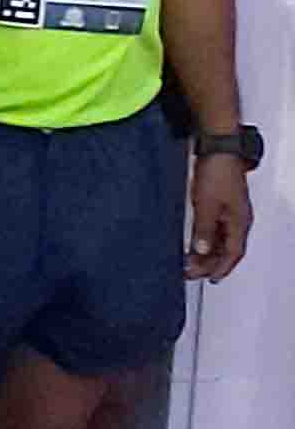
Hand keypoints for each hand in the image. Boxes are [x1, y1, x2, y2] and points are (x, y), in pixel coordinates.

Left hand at [191, 153, 254, 281]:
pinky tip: (195, 243)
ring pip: (221, 239)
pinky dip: (206, 238)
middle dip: (211, 263)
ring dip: (207, 252)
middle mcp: (238, 219)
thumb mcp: (206, 205)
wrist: (218, 149)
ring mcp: (230, 212)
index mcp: (239, 222)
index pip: (233, 253)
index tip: (209, 279)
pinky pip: (216, 229)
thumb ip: (204, 229)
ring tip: (189, 262)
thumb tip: (202, 249)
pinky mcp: (221, 204)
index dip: (221, 268)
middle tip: (192, 272)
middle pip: (228, 249)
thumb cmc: (217, 172)